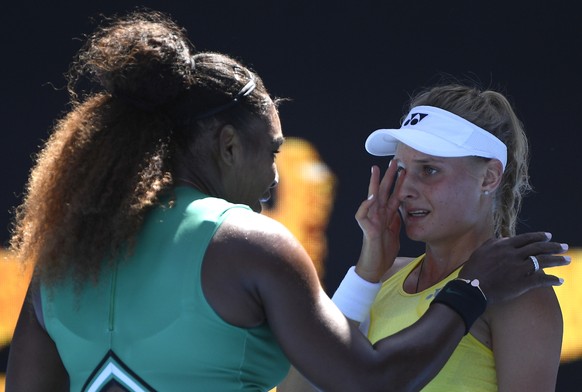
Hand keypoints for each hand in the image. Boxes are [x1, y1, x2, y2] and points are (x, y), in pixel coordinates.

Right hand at [354, 161, 403, 281]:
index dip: (399, 183)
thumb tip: (400, 210)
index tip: (404, 169)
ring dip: (374, 184)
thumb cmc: (383, 252)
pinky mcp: (367, 229)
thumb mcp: (394, 233)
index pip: (393, 195)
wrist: (375, 268)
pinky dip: (365, 206)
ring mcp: (371, 220)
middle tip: (394, 161)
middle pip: (383, 191)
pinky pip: (363, 215)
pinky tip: (370, 198)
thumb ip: (396, 221)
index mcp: (386, 216)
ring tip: (376, 170)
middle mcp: (378, 215)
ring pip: (371, 198)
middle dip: (388, 176)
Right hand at [459, 232, 569, 303]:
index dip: (539, 236)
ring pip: (543, 261)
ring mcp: (518, 268)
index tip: (549, 236)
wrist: (471, 288)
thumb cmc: (472, 271)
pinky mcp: (522, 283)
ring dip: (557, 260)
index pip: (526, 238)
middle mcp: (513, 255)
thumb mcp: (480, 251)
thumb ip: (493, 243)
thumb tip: (504, 238)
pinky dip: (552, 280)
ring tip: (568, 260)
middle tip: (564, 247)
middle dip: (553, 247)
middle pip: (538, 248)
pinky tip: (560, 280)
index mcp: (503, 246)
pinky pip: (541, 279)